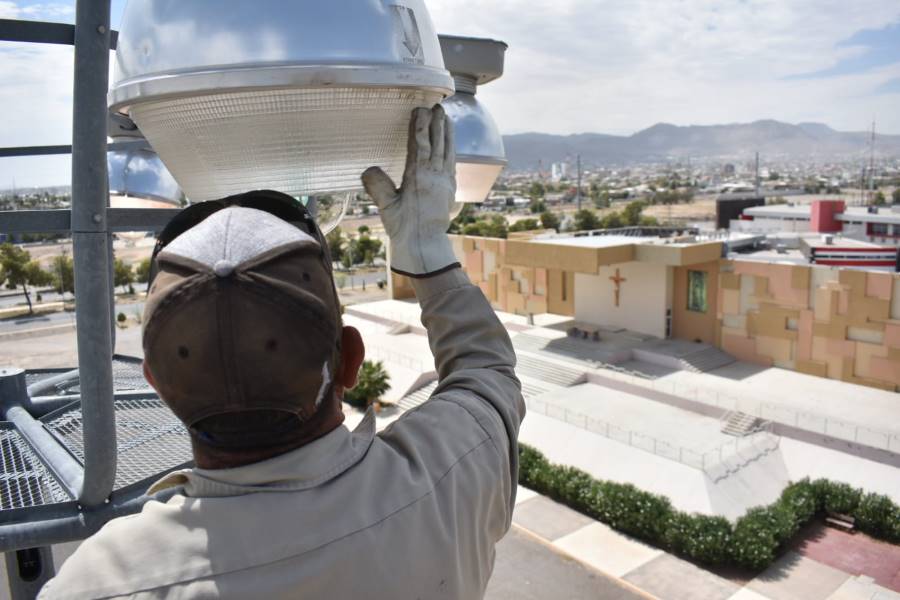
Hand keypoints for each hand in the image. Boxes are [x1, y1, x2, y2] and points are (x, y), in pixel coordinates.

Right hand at [361, 105, 457, 276]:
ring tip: (447, 118)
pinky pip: (452, 163)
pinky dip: (451, 150)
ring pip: (448, 151)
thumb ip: (377, 187)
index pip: (420, 145)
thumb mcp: (386, 208)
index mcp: (418, 177)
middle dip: (437, 123)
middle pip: (437, 143)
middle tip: (437, 106)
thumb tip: (368, 169)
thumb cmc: (404, 228)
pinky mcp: (450, 190)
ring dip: (447, 133)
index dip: (420, 126)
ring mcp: (445, 182)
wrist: (425, 246)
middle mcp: (434, 176)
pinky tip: (450, 145)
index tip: (420, 110)